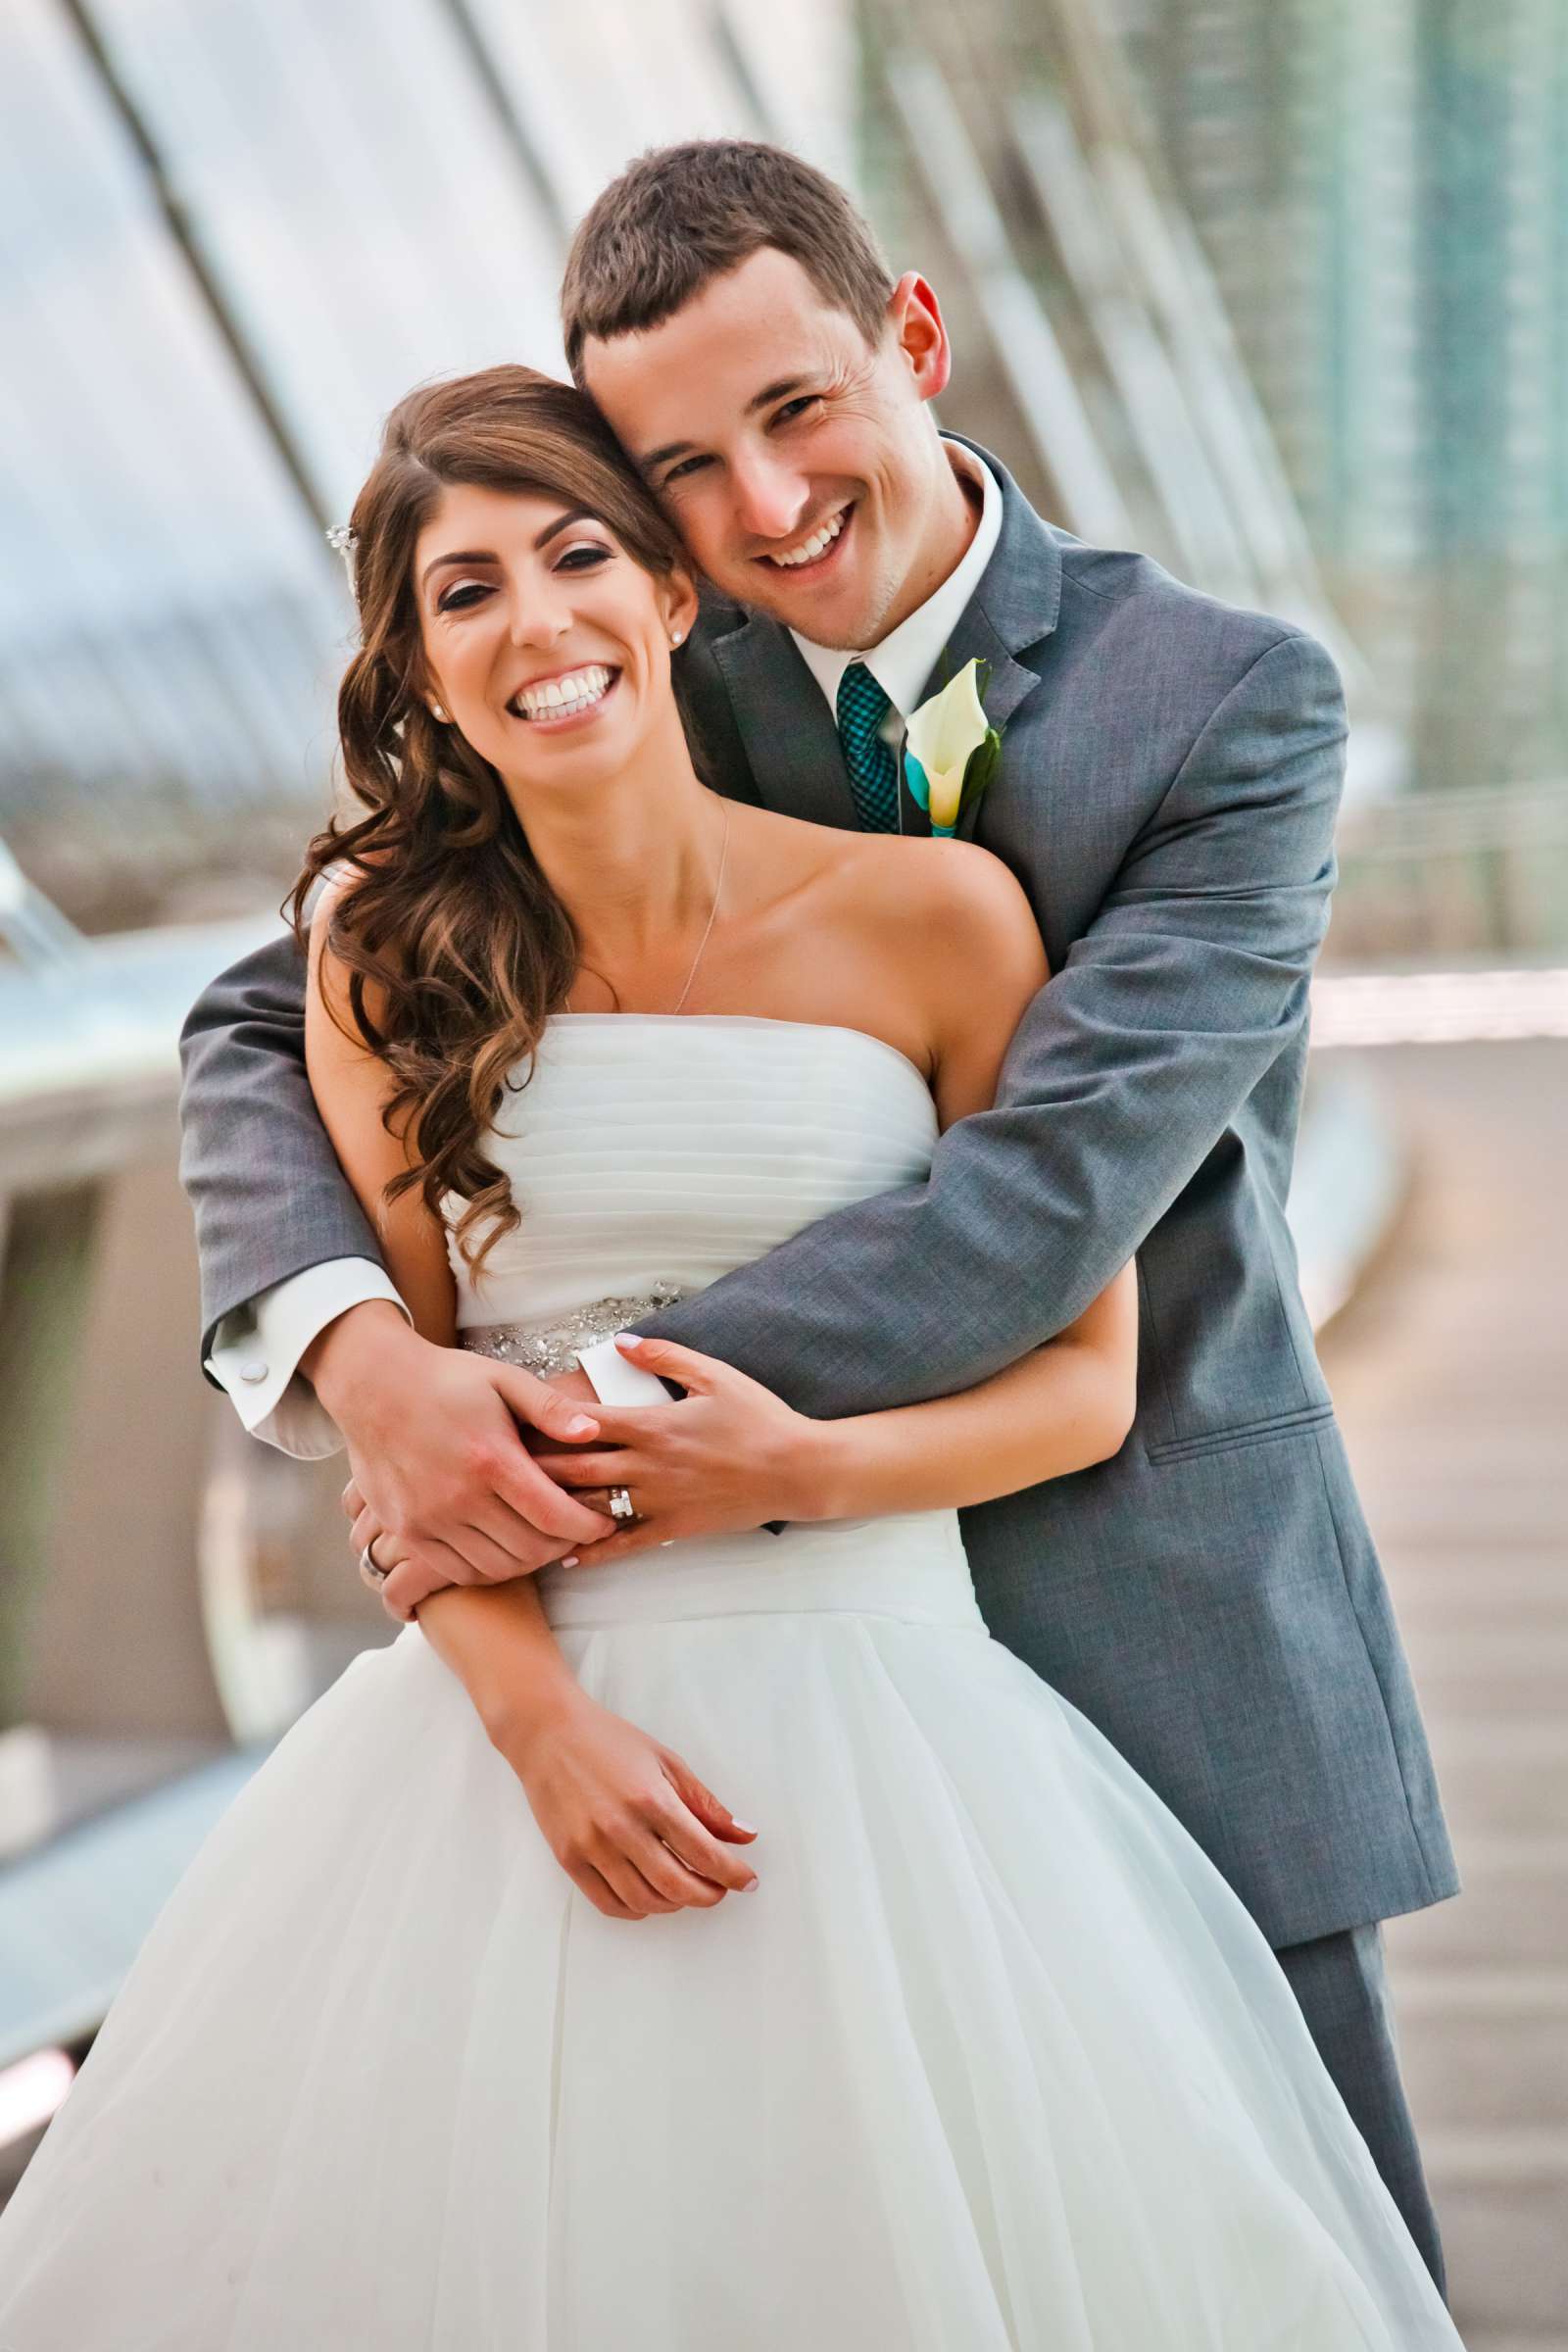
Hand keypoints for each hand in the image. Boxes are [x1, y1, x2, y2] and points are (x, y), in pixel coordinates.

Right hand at [312, 1305, 614, 1602]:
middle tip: (577, 1533)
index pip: (554, 1515)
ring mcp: (427, 1519)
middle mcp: (457, 1497)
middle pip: (530, 1549)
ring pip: (496, 1567)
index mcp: (490, 1459)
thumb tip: (593, 1432)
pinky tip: (503, 1546)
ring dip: (528, 1561)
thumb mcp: (503, 1379)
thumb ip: (550, 1408)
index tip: (605, 1522)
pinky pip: (459, 1570)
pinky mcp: (407, 1531)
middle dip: (564, 1545)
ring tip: (543, 1540)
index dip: (588, 1527)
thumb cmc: (446, 1379)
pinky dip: (488, 1567)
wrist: (373, 1385)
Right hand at [495, 1684, 760, 1919]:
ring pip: (644, 1900)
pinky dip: (637, 1910)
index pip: (704, 1853)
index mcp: (651, 1799)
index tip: (748, 1881)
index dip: (732, 1874)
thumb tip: (744, 1835)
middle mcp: (621, 1828)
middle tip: (720, 1889)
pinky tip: (650, 1897)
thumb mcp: (666, 1761)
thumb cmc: (608, 1741)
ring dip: (675, 1904)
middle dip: (709, 1895)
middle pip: (677, 1885)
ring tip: (686, 1890)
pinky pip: (609, 1903)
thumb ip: (705, 1803)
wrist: (548, 1733)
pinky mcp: (569, 1859)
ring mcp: (592, 1847)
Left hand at [530, 1333, 822, 1565]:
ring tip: (516, 1509)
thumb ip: (664, 1357)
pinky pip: (626, 1544)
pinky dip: (594, 1552)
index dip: (544, 1420)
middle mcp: (647, 1464)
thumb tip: (620, 1343)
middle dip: (534, 1467)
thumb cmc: (758, 1418)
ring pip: (593, 1506)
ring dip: (554, 1507)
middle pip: (575, 1467)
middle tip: (496, 1466)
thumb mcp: (714, 1375)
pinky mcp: (674, 1527)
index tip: (511, 1419)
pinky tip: (566, 1556)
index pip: (585, 1422)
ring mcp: (659, 1500)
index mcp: (652, 1424)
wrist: (797, 1468)